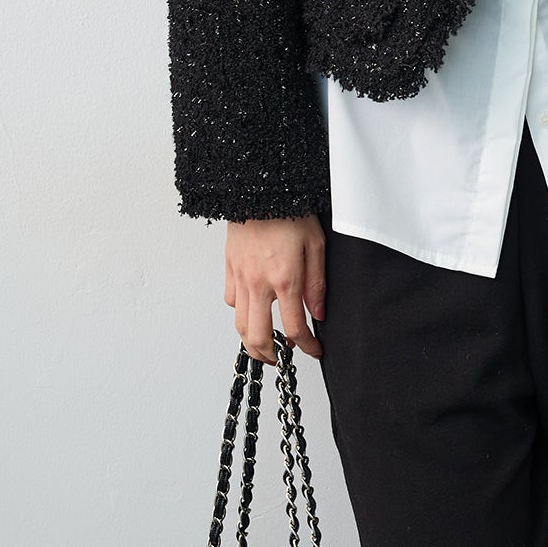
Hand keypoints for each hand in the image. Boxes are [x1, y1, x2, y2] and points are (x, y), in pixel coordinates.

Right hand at [224, 215, 326, 362]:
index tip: (314, 350)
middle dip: (272, 356)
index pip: (294, 328)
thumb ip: (317, 283)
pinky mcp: (229, 268)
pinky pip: (231, 301)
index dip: (307, 347)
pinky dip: (241, 313)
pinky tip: (252, 310)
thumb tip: (318, 314)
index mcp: (285, 279)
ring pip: (239, 324)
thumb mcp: (316, 244)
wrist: (260, 186)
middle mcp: (259, 283)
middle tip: (283, 359)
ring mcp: (240, 277)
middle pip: (259, 337)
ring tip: (266, 345)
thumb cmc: (291, 211)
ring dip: (252, 341)